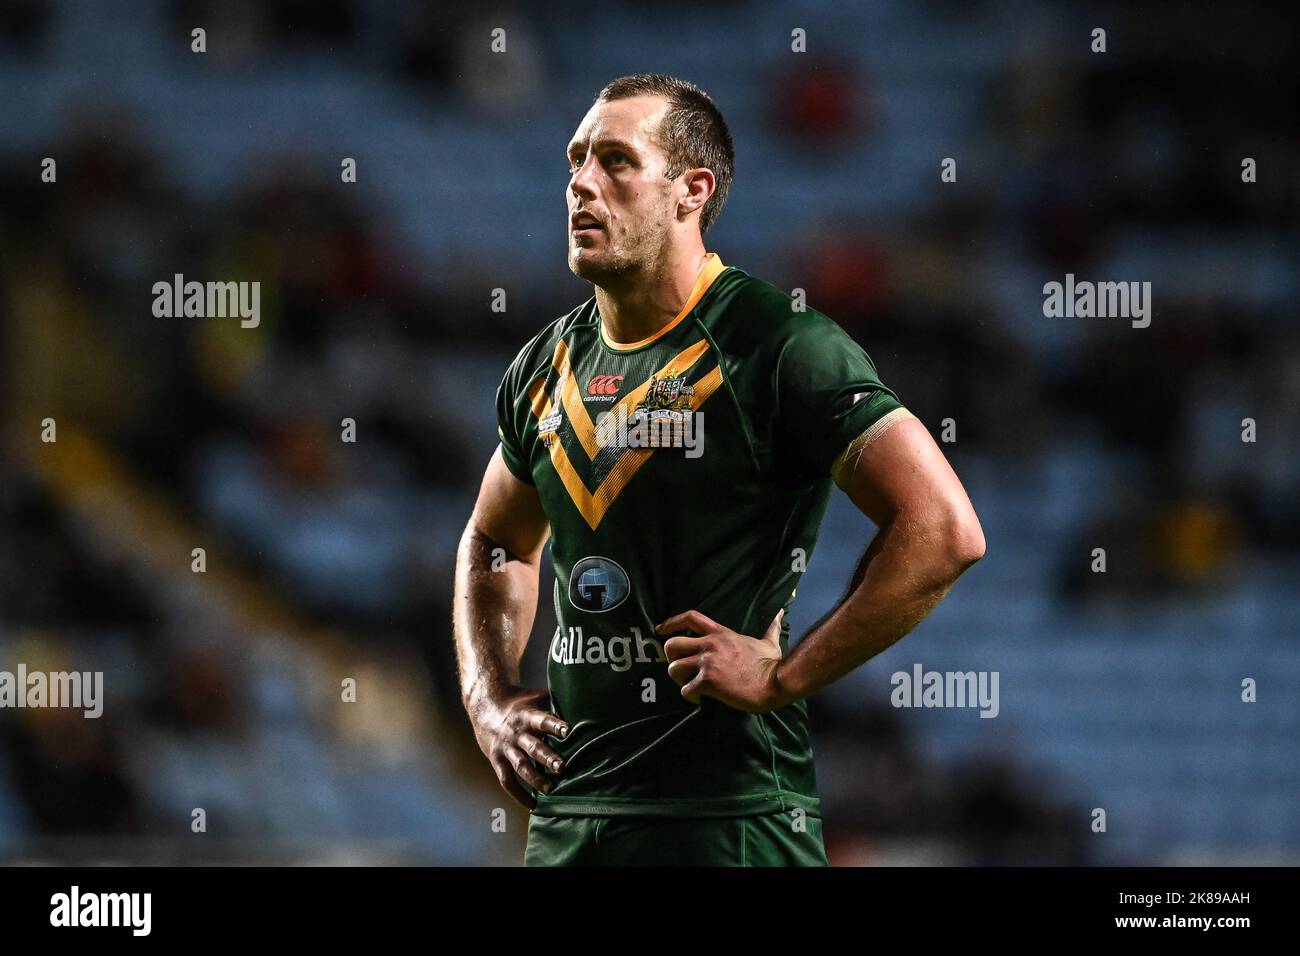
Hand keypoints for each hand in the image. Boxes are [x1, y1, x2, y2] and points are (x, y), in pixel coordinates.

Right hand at [467, 686, 567, 809]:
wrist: (485, 705)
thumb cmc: (519, 702)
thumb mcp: (535, 698)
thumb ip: (555, 704)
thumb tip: (586, 706)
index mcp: (528, 716)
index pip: (543, 720)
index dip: (555, 725)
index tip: (568, 731)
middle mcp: (517, 733)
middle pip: (533, 747)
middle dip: (548, 758)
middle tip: (562, 768)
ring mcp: (506, 748)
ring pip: (521, 766)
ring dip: (536, 779)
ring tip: (551, 790)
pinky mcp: (496, 760)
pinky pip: (507, 780)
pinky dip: (518, 794)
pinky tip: (532, 805)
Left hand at [655, 608, 789, 712]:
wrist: (775, 682)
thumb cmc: (771, 664)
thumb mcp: (768, 642)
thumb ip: (771, 627)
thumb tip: (781, 614)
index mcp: (721, 634)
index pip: (690, 618)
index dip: (671, 623)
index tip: (660, 629)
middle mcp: (710, 645)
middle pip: (672, 645)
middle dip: (671, 658)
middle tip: (681, 669)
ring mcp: (708, 663)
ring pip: (674, 668)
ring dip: (679, 680)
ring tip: (690, 686)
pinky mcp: (709, 682)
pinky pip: (685, 690)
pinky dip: (690, 697)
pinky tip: (699, 699)